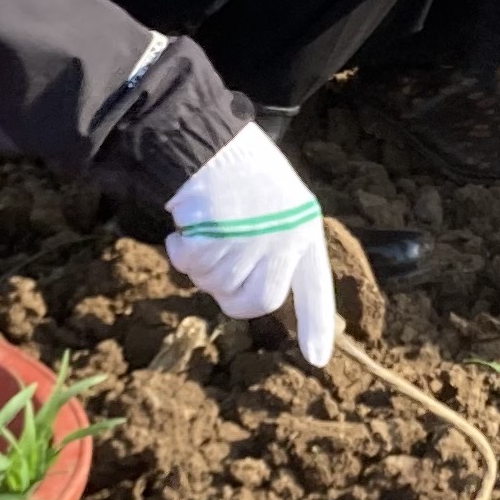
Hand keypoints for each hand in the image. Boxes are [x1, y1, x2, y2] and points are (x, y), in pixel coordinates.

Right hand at [166, 121, 337, 365]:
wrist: (211, 139)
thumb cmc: (243, 167)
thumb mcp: (279, 203)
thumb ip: (278, 244)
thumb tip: (262, 292)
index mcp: (304, 230)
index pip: (315, 288)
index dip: (317, 325)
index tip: (318, 360)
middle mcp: (283, 242)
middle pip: (260, 301)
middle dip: (232, 295)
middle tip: (217, 268)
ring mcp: (251, 243)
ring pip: (219, 286)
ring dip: (202, 267)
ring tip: (203, 230)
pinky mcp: (217, 240)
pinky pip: (193, 268)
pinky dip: (181, 253)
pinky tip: (184, 226)